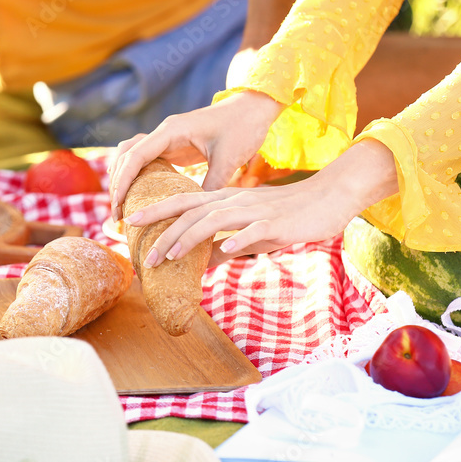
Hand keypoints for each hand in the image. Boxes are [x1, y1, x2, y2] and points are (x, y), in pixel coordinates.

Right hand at [109, 90, 282, 220]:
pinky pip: (146, 160)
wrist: (253, 109)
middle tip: (117, 216)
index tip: (118, 206)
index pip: (135, 155)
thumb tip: (197, 214)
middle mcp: (164, 133)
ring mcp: (167, 139)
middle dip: (117, 184)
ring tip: (122, 208)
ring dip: (122, 178)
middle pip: (126, 156)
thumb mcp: (229, 159)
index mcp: (172, 130)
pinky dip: (136, 176)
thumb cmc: (242, 128)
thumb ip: (211, 184)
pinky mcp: (174, 146)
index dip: (122, 182)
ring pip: (132, 156)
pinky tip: (137, 197)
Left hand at [127, 140, 399, 266]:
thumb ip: (227, 245)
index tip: (130, 223)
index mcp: (227, 200)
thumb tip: (204, 264)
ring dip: (189, 238)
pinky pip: (254, 231)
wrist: (330, 198)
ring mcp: (255, 211)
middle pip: (191, 212)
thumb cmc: (291, 217)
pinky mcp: (277, 223)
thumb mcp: (253, 232)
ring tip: (169, 256)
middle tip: (141, 254)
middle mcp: (235, 201)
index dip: (156, 210)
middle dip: (163, 232)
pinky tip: (223, 253)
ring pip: (214, 220)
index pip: (183, 202)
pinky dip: (237, 240)